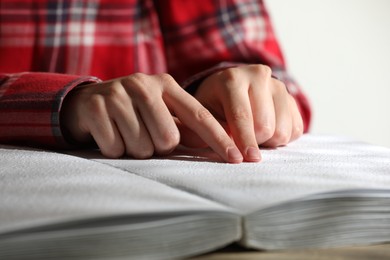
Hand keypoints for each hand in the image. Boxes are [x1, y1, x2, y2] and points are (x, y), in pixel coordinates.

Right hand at [61, 73, 243, 162]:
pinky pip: (115, 148)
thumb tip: (217, 146)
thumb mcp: (159, 110)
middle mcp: (144, 84)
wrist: (86, 101)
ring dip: (135, 149)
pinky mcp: (95, 107)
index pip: (199, 116)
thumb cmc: (132, 111)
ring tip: (125, 132)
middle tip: (143, 133)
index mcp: (166, 85)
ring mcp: (118, 94)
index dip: (219, 139)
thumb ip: (183, 125)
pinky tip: (109, 133)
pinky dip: (114, 149)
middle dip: (157, 146)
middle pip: (168, 139)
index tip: (238, 159)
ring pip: (142, 147)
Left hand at [194, 64, 303, 161]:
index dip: (244, 140)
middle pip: (265, 126)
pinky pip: (296, 130)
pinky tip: (267, 131)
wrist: (227, 92)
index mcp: (232, 79)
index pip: (242, 115)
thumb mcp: (201, 118)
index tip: (247, 159)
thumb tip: (227, 149)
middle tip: (241, 139)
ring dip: (268, 141)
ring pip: (283, 130)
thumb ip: (210, 132)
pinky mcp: (292, 98)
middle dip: (253, 141)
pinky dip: (281, 138)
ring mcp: (279, 85)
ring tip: (253, 134)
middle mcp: (259, 76)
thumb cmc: (211, 108)